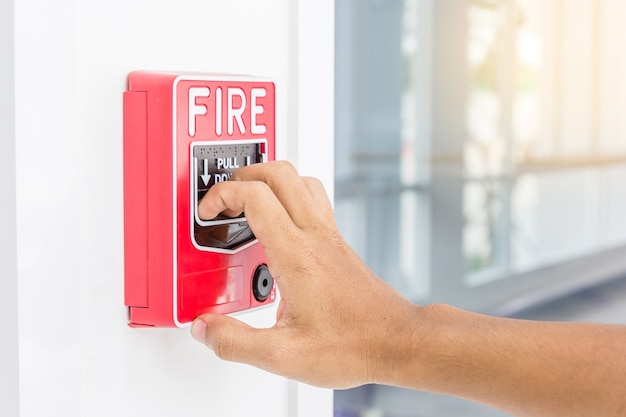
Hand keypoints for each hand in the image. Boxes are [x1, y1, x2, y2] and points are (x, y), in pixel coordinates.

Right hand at [191, 161, 422, 387]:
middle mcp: (315, 236)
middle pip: (280, 173)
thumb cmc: (354, 344)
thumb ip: (235, 342)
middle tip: (225, 198)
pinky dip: (290, 198)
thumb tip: (205, 328)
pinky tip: (280, 225)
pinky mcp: (339, 244)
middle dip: (244, 175)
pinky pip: (314, 201)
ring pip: (301, 180)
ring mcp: (330, 237)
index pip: (255, 196)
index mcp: (296, 254)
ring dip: (270, 180)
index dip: (222, 194)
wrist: (398, 341)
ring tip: (250, 200)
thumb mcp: (283, 355)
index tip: (208, 212)